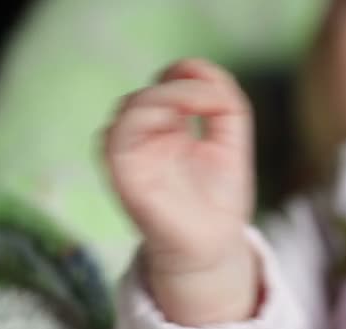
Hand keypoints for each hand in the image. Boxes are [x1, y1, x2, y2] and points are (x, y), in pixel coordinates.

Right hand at [104, 59, 256, 324]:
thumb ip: (225, 103)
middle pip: (147, 94)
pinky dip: (139, 119)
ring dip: (162, 99)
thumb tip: (197, 68)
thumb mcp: (233, 142)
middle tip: (208, 100)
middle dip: (178, 88)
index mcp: (171, 128)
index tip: (214, 89)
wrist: (215, 244)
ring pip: (128, 108)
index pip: (167, 86)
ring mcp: (134, 154)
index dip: (186, 75)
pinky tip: (174, 123)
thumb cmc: (221, 198)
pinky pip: (113, 136)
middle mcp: (148, 138)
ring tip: (194, 108)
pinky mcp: (122, 172)